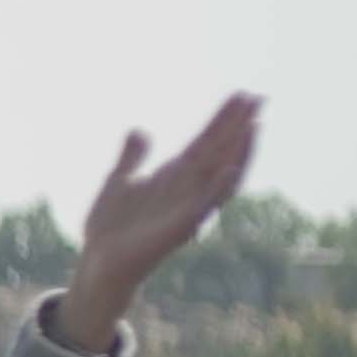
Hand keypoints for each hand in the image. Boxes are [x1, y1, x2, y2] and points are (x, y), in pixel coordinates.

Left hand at [55, 93, 262, 353]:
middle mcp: (186, 189)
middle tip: (258, 97)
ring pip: (220, 174)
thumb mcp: (117, 183)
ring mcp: (187, 207)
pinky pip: (205, 206)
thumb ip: (131, 158)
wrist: (97, 262)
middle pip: (218, 151)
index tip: (241, 94)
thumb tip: (139, 130)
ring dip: (238, 152)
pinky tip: (230, 170)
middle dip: (237, 126)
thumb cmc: (110, 227)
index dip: (222, 119)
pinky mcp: (181, 227)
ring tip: (253, 125)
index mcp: (173, 177)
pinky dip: (218, 188)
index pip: (204, 142)